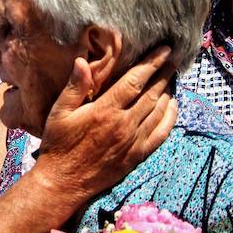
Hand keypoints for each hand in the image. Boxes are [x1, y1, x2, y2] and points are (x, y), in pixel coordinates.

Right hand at [36, 45, 178, 203]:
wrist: (64, 182)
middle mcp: (124, 124)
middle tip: (174, 59)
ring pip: (159, 111)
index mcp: (105, 110)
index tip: (164, 50)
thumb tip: (83, 61)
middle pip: (152, 93)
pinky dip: (170, 118)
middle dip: (164, 74)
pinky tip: (172, 106)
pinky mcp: (137, 156)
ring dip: (168, 92)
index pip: (135, 80)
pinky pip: (161, 134)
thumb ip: (74, 86)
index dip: (152, 63)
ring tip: (172, 78)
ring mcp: (133, 141)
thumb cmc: (59, 144)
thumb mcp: (60, 112)